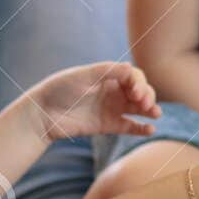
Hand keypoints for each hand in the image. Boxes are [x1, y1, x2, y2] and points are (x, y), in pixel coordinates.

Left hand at [25, 61, 159, 141]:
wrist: (43, 114)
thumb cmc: (60, 89)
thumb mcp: (83, 75)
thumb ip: (108, 71)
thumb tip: (131, 69)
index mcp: (108, 75)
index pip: (133, 76)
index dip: (139, 83)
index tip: (134, 91)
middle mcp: (112, 90)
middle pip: (140, 91)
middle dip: (147, 95)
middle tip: (144, 103)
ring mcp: (111, 108)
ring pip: (138, 108)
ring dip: (150, 109)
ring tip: (155, 114)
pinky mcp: (108, 125)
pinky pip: (129, 126)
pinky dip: (141, 128)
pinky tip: (150, 129)